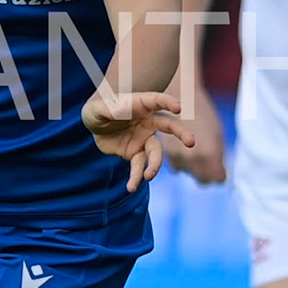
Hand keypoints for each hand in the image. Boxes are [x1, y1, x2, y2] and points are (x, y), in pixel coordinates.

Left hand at [80, 89, 197, 193]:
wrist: (96, 127)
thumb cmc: (98, 110)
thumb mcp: (97, 109)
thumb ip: (108, 110)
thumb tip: (120, 109)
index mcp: (140, 105)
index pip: (157, 101)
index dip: (168, 102)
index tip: (178, 108)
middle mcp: (148, 122)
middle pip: (169, 126)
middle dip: (181, 133)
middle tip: (191, 142)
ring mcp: (145, 139)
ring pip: (156, 153)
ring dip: (155, 165)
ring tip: (148, 176)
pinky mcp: (136, 154)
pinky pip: (140, 167)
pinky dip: (136, 178)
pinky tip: (131, 187)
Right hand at [162, 88, 227, 183]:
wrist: (181, 96)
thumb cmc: (203, 114)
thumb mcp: (217, 134)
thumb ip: (219, 157)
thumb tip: (221, 177)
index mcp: (208, 155)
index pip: (218, 178)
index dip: (220, 174)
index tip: (222, 170)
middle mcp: (192, 159)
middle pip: (204, 179)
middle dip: (208, 174)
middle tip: (211, 163)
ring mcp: (177, 157)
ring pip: (189, 173)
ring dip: (193, 168)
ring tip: (196, 152)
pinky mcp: (166, 154)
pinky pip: (178, 166)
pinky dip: (181, 161)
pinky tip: (183, 149)